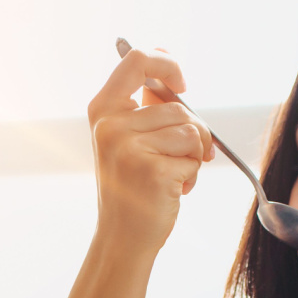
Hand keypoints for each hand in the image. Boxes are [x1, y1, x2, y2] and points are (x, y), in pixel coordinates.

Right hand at [86, 46, 214, 254]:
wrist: (123, 237)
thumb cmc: (132, 187)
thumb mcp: (129, 139)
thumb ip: (146, 104)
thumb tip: (165, 62)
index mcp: (103, 110)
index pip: (136, 61)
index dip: (166, 65)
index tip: (182, 83)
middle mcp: (111, 125)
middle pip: (178, 106)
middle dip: (193, 133)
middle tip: (182, 158)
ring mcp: (129, 148)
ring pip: (192, 131)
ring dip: (194, 156)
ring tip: (173, 175)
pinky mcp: (152, 170)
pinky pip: (194, 157)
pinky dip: (192, 175)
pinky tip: (172, 190)